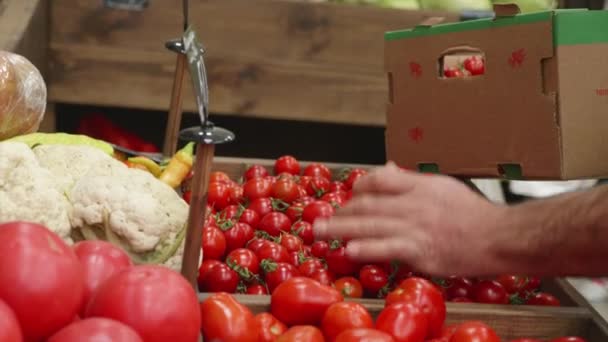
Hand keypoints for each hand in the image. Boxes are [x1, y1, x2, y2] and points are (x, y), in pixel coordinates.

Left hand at [313, 162, 507, 276]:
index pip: (379, 180)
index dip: (358, 188)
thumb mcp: (442, 187)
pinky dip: (366, 249)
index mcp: (419, 186)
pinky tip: (349, 250)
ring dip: (342, 229)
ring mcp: (415, 227)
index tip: (348, 196)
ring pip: (370, 225)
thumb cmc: (473, 214)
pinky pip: (386, 248)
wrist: (499, 237)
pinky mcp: (420, 251)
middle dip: (341, 211)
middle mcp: (413, 203)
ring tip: (321, 233)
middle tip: (320, 219)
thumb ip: (410, 180)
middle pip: (367, 204)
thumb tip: (385, 170)